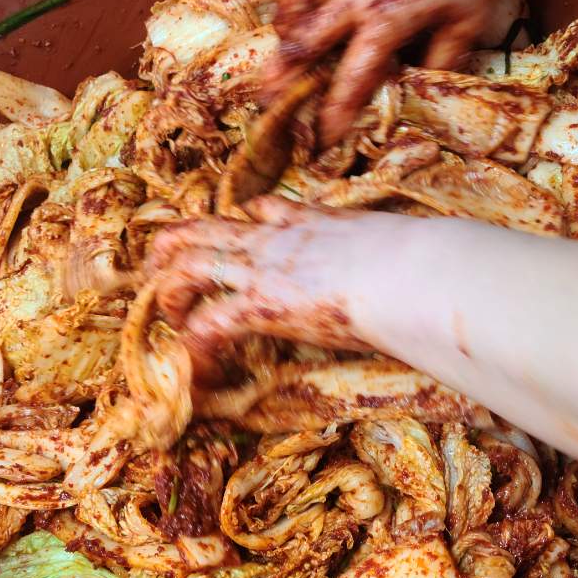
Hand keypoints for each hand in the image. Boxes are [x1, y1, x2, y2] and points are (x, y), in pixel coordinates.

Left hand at [146, 197, 413, 380]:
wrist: (414, 271)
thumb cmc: (419, 260)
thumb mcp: (394, 240)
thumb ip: (383, 247)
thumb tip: (419, 256)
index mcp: (308, 222)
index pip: (260, 210)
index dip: (239, 222)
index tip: (233, 235)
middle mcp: (275, 240)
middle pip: (204, 229)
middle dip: (172, 246)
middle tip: (158, 268)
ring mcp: (263, 270)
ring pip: (190, 268)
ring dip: (171, 293)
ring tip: (167, 318)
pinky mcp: (263, 306)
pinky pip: (209, 325)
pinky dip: (195, 346)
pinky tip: (196, 366)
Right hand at [264, 0, 526, 146]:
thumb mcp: (467, 21)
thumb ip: (442, 60)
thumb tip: (422, 91)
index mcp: (386, 22)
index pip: (351, 79)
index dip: (333, 113)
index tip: (321, 139)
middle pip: (303, 45)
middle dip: (282, 78)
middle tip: (267, 102)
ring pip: (293, 7)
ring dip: (282, 37)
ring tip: (274, 59)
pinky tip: (288, 10)